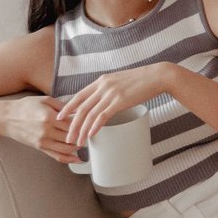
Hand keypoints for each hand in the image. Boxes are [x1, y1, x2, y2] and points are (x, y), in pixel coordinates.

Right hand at [0, 96, 83, 165]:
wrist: (6, 118)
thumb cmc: (26, 107)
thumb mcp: (45, 100)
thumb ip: (63, 106)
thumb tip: (80, 111)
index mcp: (49, 117)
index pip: (73, 124)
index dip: (84, 124)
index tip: (91, 123)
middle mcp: (47, 131)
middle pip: (72, 137)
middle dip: (83, 136)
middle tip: (91, 133)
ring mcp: (43, 141)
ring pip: (67, 149)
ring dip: (78, 148)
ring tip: (86, 143)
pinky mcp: (40, 148)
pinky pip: (57, 156)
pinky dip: (69, 159)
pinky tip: (79, 159)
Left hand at [56, 64, 170, 148]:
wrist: (157, 76)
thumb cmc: (142, 80)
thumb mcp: (120, 81)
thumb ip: (109, 89)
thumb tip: (103, 101)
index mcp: (101, 81)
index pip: (79, 96)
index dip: (68, 108)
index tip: (60, 118)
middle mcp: (103, 86)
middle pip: (81, 108)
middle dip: (72, 124)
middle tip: (68, 137)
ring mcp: (111, 93)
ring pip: (90, 114)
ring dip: (82, 130)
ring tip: (79, 141)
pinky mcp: (120, 101)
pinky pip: (103, 116)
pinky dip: (95, 126)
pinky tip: (91, 134)